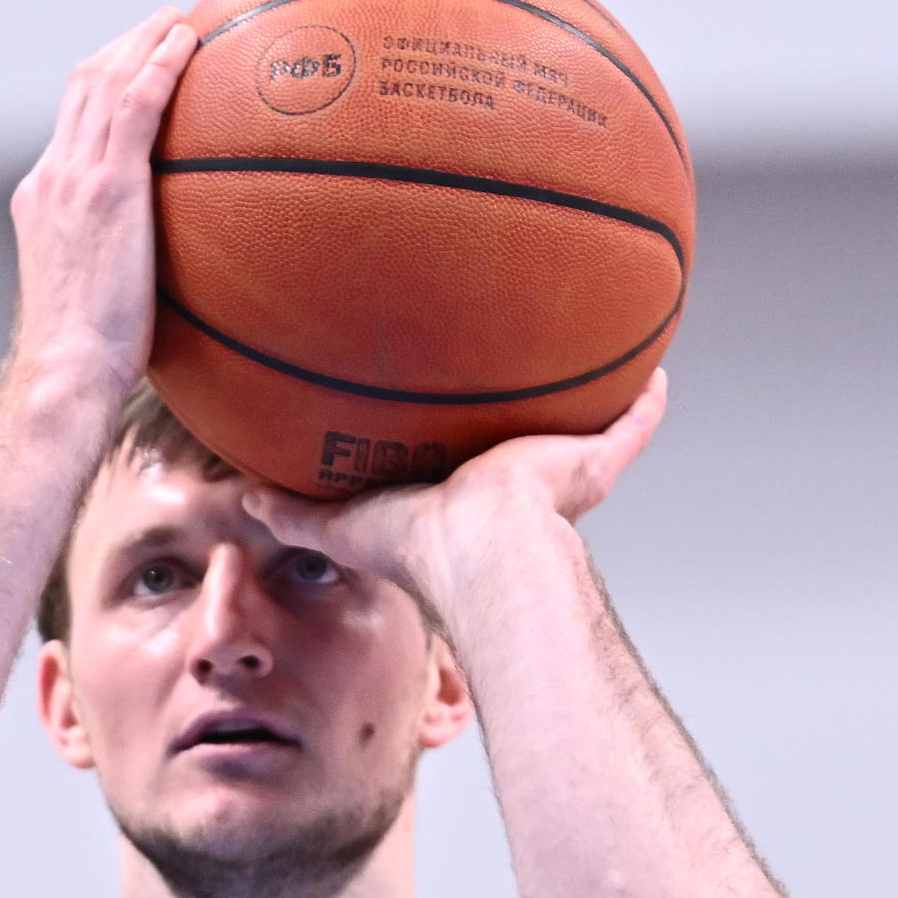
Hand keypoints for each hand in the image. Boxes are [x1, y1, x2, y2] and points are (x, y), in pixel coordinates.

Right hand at [9, 8, 193, 396]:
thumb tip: (155, 271)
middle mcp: (51, 175)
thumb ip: (112, 261)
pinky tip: (188, 45)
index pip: (69, 121)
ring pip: (106, 81)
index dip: (101, 81)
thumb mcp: (89, 293)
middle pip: (82, 86)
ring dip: (143, 39)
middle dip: (122, 45)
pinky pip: (136, 106)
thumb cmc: (84, 356)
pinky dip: (160, 65)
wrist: (65, 368)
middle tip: (161, 23)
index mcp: (40, 195)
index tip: (134, 65)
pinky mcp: (109, 188)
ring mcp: (75, 178)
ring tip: (180, 19)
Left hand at [239, 369, 669, 602]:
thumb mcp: (345, 526)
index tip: (450, 413)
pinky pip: (630, 426)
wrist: (482, 551)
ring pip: (581, 428)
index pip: (460, 462)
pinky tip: (656, 369)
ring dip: (588, 397)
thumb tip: (242, 500)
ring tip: (596, 347)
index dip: (456, 443)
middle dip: (524, 412)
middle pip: (524, 440)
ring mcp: (559, 471)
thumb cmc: (419, 550)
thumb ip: (298, 515)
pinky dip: (645, 402)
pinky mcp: (591, 462)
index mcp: (463, 496)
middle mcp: (517, 484)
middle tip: (521, 375)